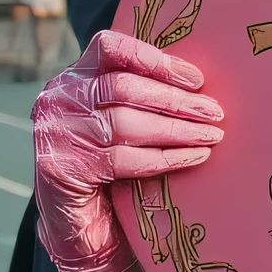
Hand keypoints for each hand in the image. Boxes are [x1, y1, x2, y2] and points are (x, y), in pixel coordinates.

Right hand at [33, 29, 223, 271]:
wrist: (76, 224)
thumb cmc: (106, 166)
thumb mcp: (117, 121)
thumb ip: (138, 98)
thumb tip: (198, 84)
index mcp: (73, 77)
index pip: (110, 47)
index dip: (155, 58)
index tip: (195, 78)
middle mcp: (59, 99)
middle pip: (125, 86)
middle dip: (176, 100)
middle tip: (214, 112)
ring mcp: (56, 133)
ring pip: (126, 122)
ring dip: (177, 130)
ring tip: (211, 136)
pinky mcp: (64, 168)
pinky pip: (124, 159)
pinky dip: (164, 158)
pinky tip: (194, 157)